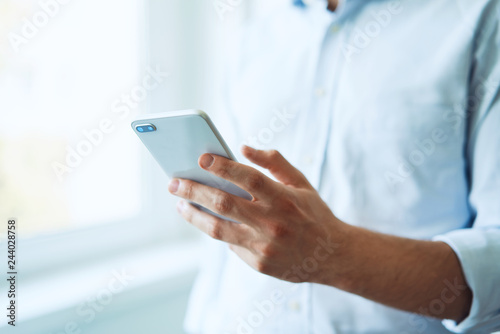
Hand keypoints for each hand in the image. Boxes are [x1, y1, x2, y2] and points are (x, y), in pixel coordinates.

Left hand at [168, 146, 348, 283]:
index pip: (248, 178)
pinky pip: (231, 244)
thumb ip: (274, 163)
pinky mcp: (259, 263)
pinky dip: (218, 230)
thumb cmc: (313, 214)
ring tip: (180, 204)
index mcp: (284, 199)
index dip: (223, 166)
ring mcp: (264, 246)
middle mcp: (272, 223)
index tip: (201, 158)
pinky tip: (210, 221)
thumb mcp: (301, 183)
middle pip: (223, 203)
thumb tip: (243, 149)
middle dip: (193, 190)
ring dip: (193, 214)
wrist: (332, 256)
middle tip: (174, 182)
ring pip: (217, 228)